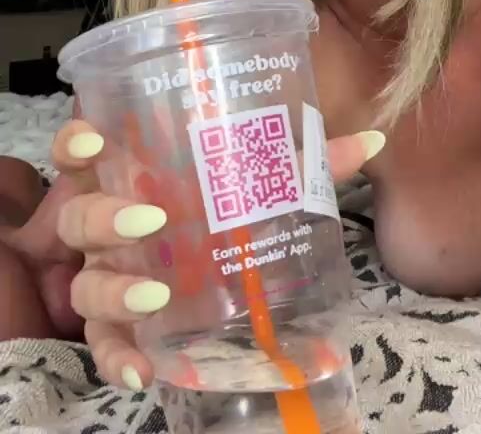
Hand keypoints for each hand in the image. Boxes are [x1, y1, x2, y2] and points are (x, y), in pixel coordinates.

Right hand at [55, 119, 384, 390]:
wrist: (209, 267)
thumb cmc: (221, 211)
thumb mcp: (258, 185)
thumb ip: (307, 163)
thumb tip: (372, 140)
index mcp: (127, 176)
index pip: (81, 155)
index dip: (75, 146)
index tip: (94, 143)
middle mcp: (105, 226)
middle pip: (79, 218)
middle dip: (106, 218)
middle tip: (152, 219)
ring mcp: (105, 277)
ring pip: (86, 284)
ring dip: (115, 291)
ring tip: (157, 296)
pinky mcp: (116, 325)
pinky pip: (104, 346)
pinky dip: (119, 359)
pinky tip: (142, 371)